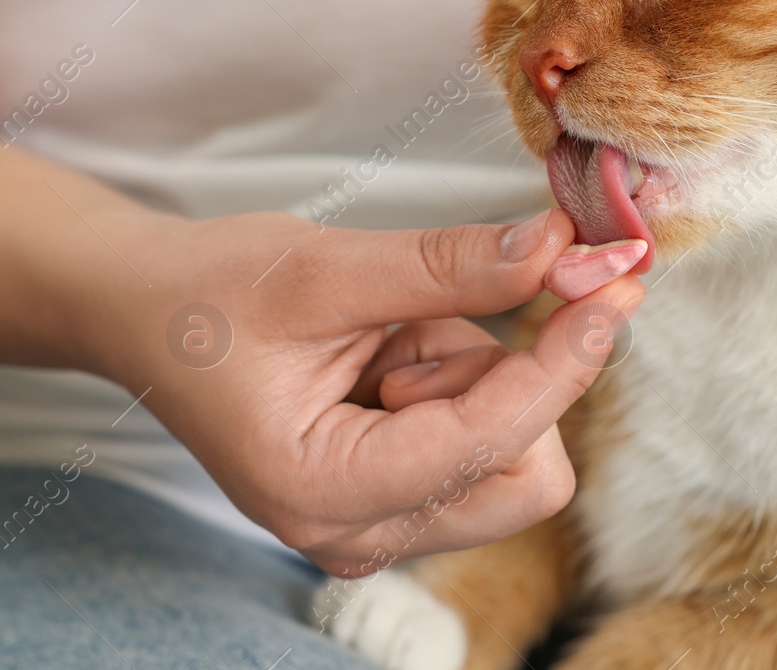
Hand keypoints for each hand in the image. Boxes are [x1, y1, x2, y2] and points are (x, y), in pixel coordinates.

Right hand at [62, 203, 643, 574]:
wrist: (151, 315)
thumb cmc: (214, 293)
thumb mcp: (329, 268)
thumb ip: (453, 265)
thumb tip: (566, 248)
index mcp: (322, 491)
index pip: (494, 438)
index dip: (567, 357)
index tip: (616, 281)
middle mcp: (357, 535)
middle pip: (527, 474)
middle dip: (513, 380)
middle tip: (438, 314)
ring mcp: (380, 529)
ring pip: (518, 456)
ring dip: (480, 376)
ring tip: (388, 338)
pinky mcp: (401, 502)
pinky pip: (490, 445)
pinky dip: (467, 385)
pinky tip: (393, 357)